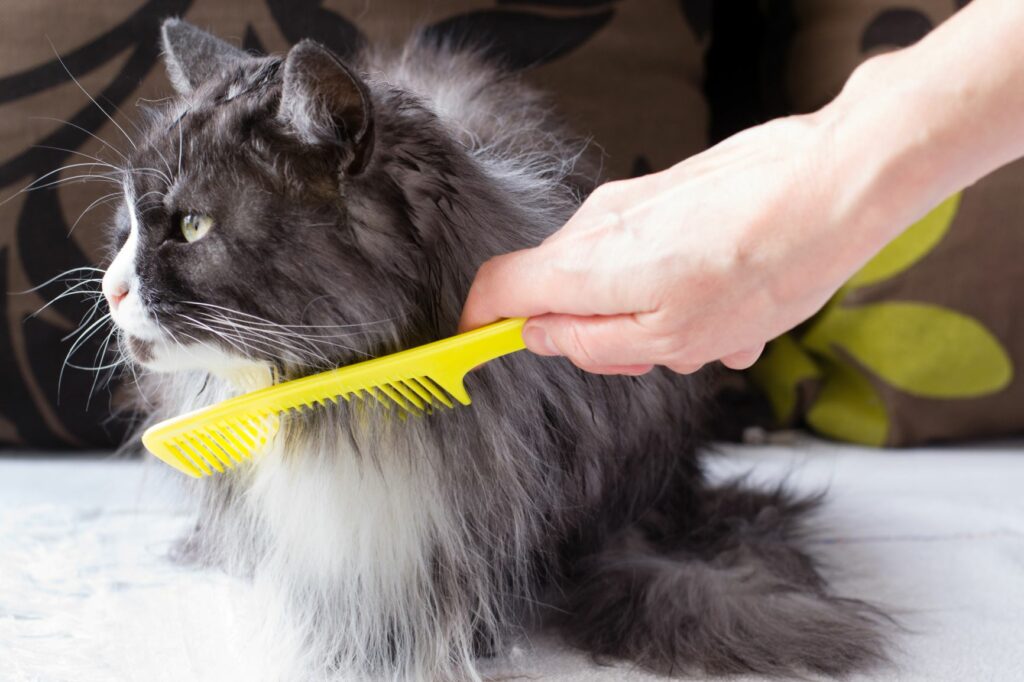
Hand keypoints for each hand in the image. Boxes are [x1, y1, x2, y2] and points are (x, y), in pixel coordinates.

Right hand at [460, 111, 898, 374]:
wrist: (833, 184)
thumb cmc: (762, 265)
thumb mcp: (671, 338)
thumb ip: (592, 344)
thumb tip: (540, 337)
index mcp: (582, 266)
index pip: (493, 290)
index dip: (482, 327)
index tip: (487, 351)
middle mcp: (596, 225)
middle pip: (561, 292)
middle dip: (604, 336)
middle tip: (660, 357)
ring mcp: (634, 204)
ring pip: (617, 279)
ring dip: (658, 318)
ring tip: (723, 334)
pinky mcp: (669, 194)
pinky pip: (655, 255)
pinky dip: (684, 289)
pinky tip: (740, 306)